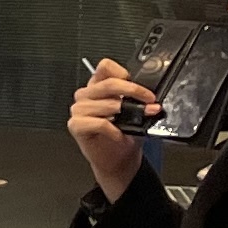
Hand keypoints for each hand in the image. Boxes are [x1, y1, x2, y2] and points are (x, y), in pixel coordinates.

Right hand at [67, 56, 148, 197]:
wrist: (118, 161)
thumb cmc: (124, 136)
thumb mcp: (135, 113)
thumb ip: (138, 100)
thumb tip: (151, 97)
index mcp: (98, 86)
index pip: (105, 67)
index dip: (124, 74)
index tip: (142, 89)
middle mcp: (86, 95)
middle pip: (109, 83)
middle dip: (134, 92)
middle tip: (150, 102)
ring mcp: (79, 109)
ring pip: (107, 104)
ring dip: (126, 113)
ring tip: (134, 122)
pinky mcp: (76, 125)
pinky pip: (100, 122)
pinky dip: (113, 130)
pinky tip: (118, 135)